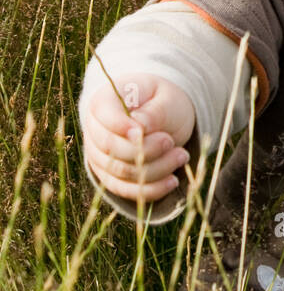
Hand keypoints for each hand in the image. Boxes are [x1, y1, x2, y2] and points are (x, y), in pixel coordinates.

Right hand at [82, 72, 195, 204]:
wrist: (166, 117)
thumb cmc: (165, 103)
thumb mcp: (166, 100)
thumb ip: (153, 113)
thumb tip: (139, 128)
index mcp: (104, 100)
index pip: (103, 115)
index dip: (121, 126)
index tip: (143, 131)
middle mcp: (94, 130)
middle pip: (111, 148)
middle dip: (145, 149)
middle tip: (170, 142)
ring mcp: (99, 156)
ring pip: (121, 172)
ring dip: (155, 169)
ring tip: (182, 156)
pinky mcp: (110, 177)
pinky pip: (125, 190)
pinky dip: (150, 189)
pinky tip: (172, 180)